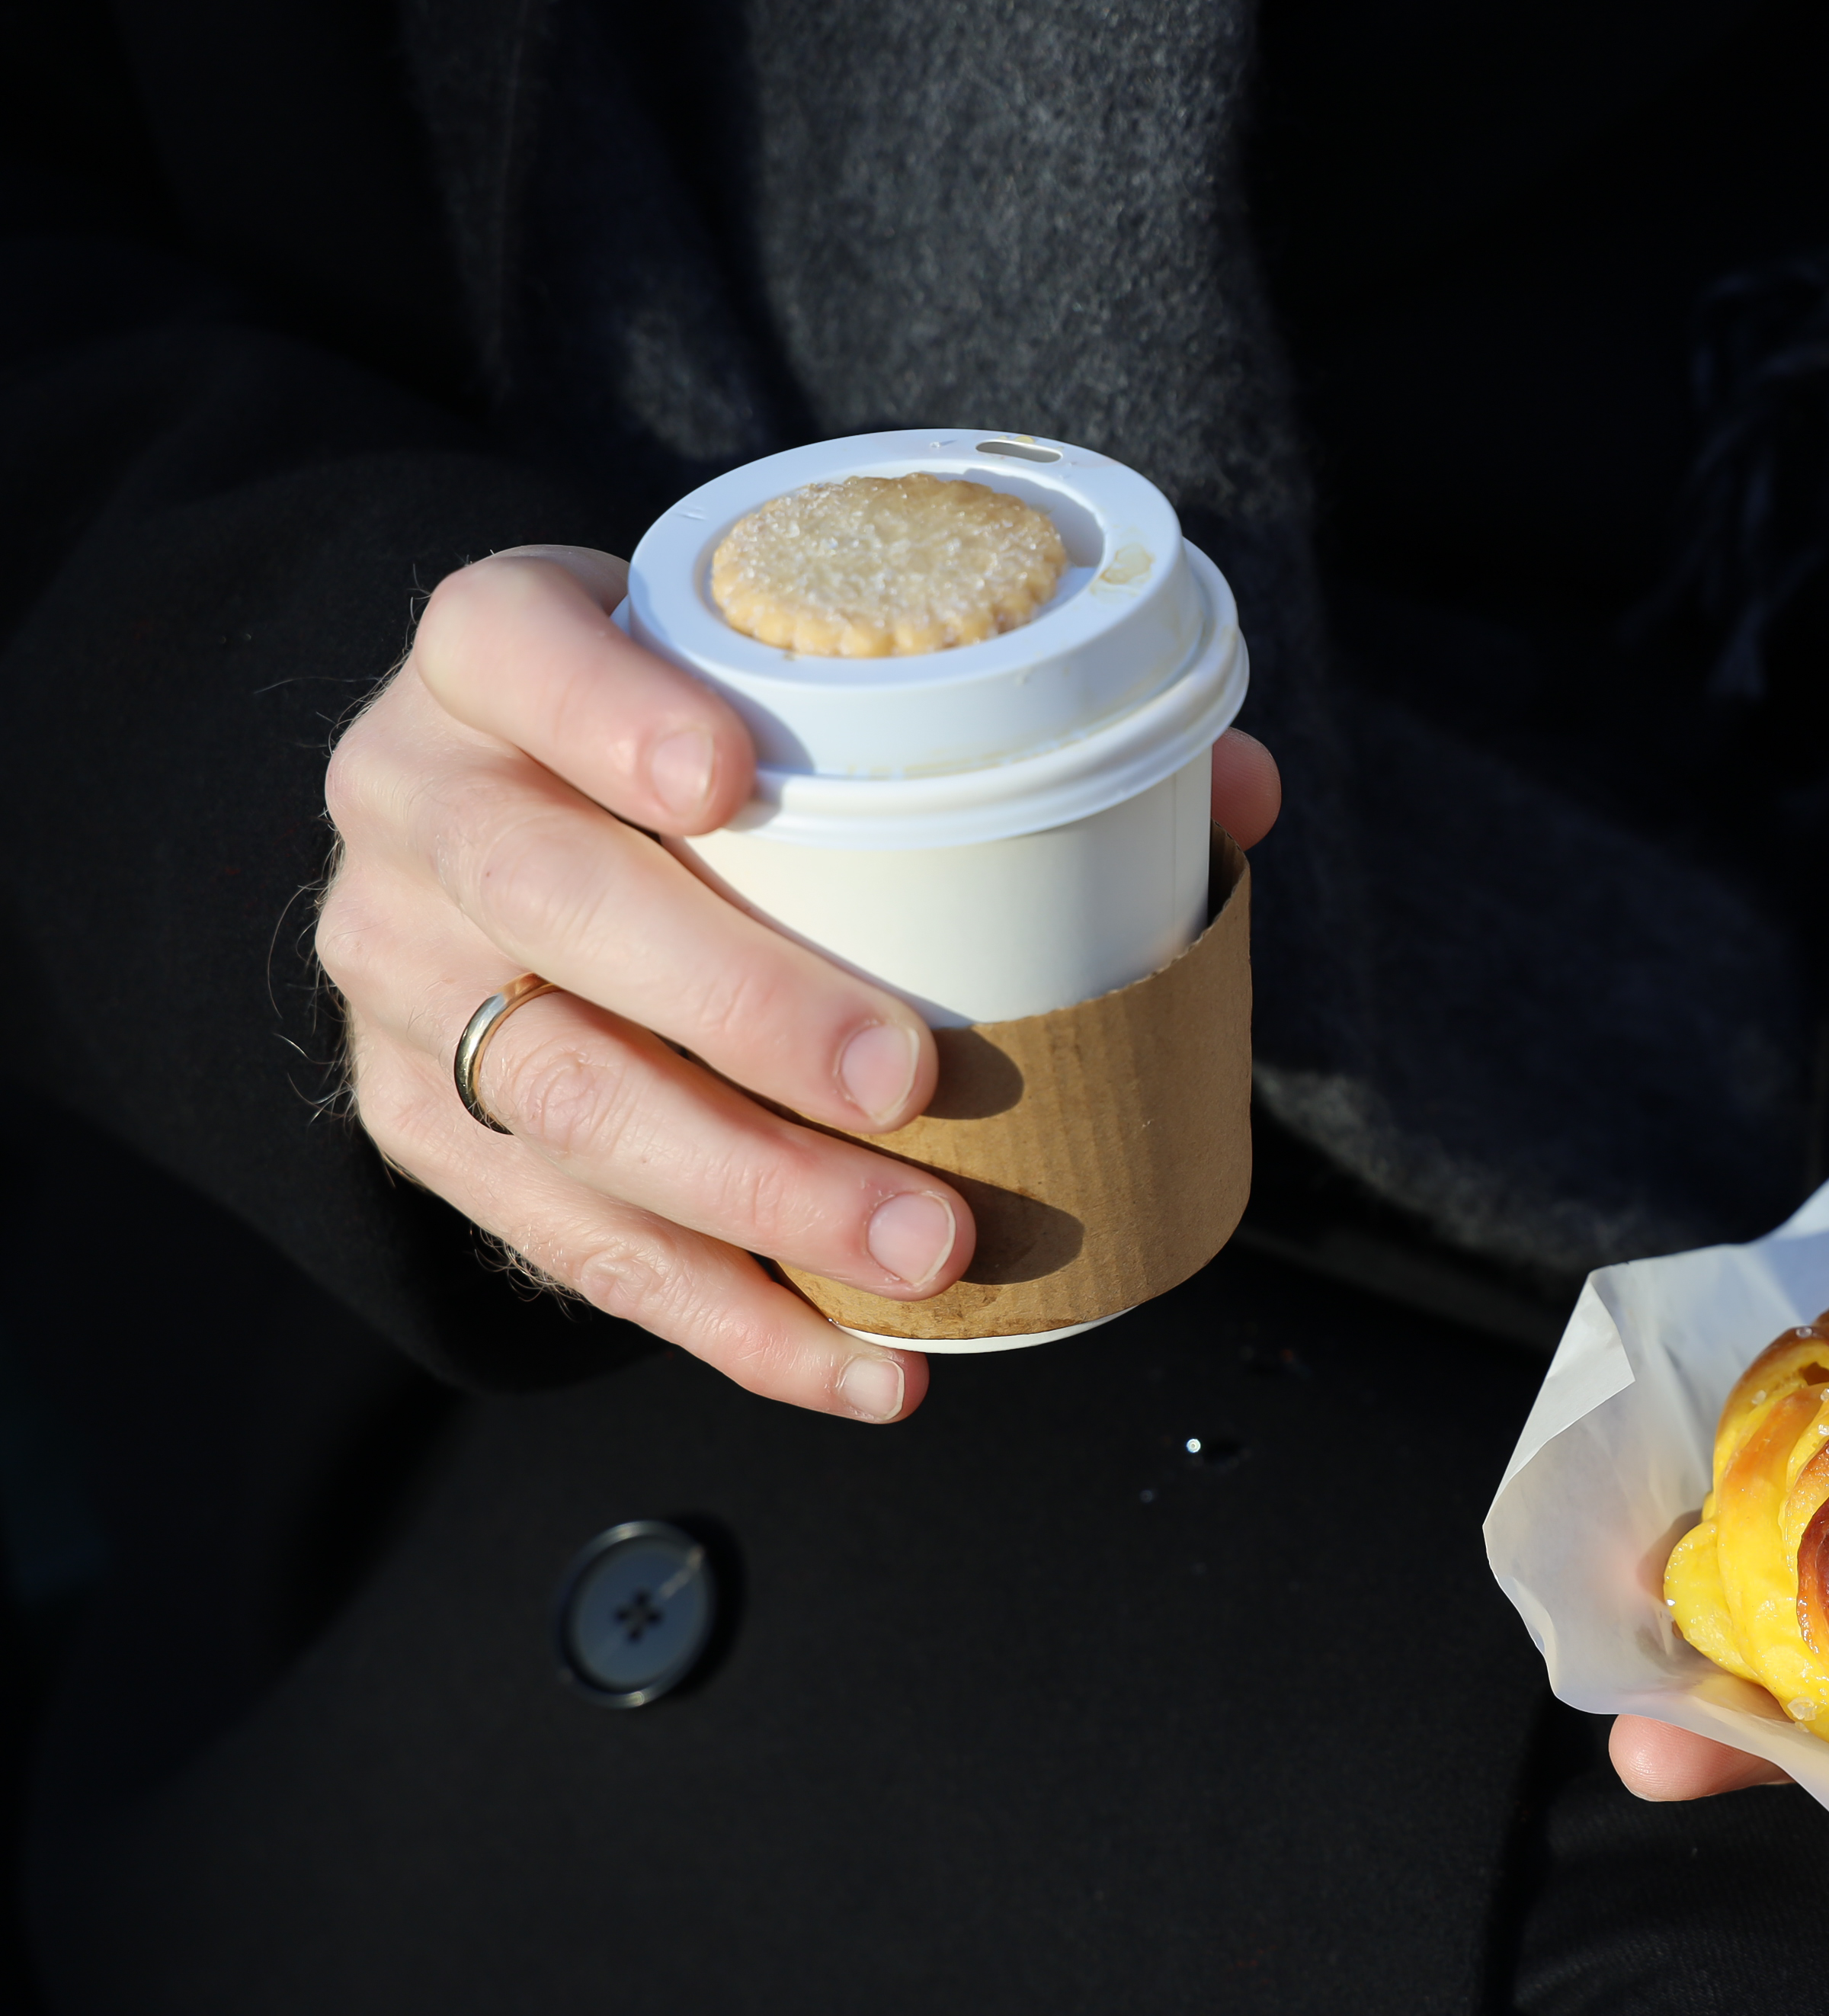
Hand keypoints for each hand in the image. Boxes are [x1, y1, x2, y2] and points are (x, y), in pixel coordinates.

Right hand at [318, 545, 1280, 1420]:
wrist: (492, 828)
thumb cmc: (687, 741)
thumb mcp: (779, 685)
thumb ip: (992, 717)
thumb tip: (1236, 793)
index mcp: (491, 661)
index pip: (514, 645)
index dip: (610, 710)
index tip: (735, 776)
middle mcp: (419, 810)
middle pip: (554, 903)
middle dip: (741, 1005)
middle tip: (909, 1080)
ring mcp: (405, 979)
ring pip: (564, 1100)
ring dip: (759, 1194)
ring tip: (926, 1247)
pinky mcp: (424, 1129)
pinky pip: (576, 1250)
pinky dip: (738, 1323)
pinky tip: (867, 1370)